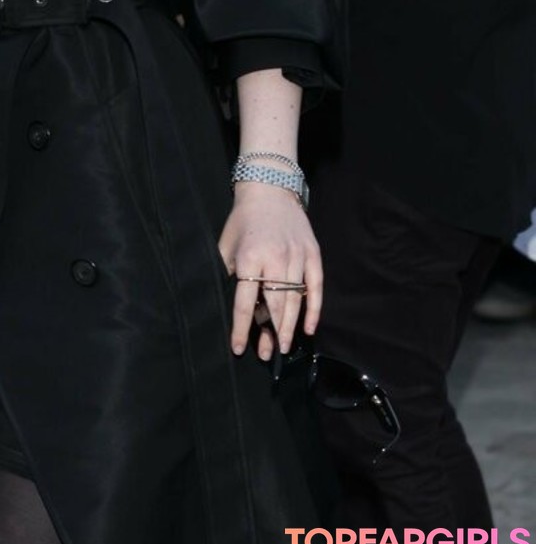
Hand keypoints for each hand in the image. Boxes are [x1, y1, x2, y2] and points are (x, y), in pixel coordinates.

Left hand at [219, 182, 321, 359]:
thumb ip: (229, 273)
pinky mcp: (313, 253)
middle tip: (268, 354)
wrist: (268, 190)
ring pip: (295, 299)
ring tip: (283, 346)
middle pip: (274, 305)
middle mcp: (274, 258)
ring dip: (290, 327)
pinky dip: (314, 309)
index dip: (241, 328)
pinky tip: (309, 328)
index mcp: (248, 257)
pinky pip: (316, 287)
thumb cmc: (242, 220)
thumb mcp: (226, 245)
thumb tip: (234, 306)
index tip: (238, 348)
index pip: (244, 301)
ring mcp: (297, 255)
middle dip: (270, 333)